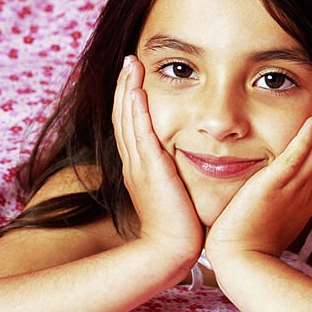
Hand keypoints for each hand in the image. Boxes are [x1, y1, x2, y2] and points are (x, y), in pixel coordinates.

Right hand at [113, 56, 203, 262]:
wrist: (171, 251)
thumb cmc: (180, 226)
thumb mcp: (176, 192)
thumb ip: (177, 173)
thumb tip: (189, 159)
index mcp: (140, 166)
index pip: (130, 124)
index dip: (129, 98)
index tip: (134, 76)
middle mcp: (134, 163)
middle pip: (122, 115)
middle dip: (125, 86)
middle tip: (129, 60)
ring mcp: (138, 166)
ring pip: (127, 120)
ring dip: (127, 89)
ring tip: (131, 65)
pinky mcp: (149, 171)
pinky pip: (140, 135)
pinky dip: (136, 112)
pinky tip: (137, 91)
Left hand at [204, 89, 311, 261]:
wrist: (241, 261)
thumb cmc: (251, 241)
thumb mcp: (274, 214)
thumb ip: (281, 196)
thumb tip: (278, 184)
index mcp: (307, 197)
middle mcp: (307, 191)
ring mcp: (294, 190)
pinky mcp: (276, 188)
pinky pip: (298, 159)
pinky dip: (309, 139)